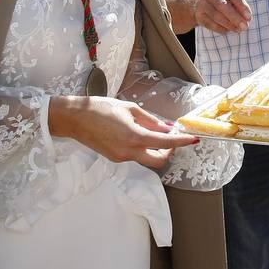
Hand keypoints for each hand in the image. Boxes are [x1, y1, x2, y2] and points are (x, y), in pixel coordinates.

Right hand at [49, 95, 199, 168]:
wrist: (74, 118)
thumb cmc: (100, 108)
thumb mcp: (129, 109)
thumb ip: (151, 120)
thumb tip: (167, 128)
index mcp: (134, 137)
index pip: (165, 143)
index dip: (182, 142)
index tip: (193, 139)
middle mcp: (128, 152)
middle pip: (159, 160)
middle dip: (169, 150)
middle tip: (171, 137)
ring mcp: (120, 157)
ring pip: (147, 158)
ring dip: (155, 148)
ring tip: (153, 130)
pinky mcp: (114, 158)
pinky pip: (135, 156)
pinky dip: (143, 147)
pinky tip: (139, 134)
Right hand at [195, 0, 252, 33]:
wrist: (200, 2)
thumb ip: (239, 6)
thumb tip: (247, 20)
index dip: (242, 6)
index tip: (249, 17)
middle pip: (222, 5)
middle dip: (235, 17)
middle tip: (245, 27)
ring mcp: (202, 4)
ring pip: (216, 16)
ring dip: (229, 25)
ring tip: (239, 30)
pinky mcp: (198, 15)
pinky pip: (210, 24)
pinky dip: (221, 29)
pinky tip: (228, 31)